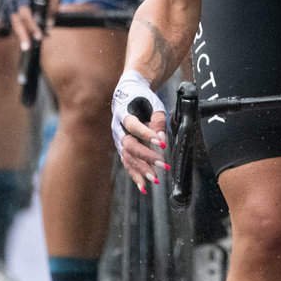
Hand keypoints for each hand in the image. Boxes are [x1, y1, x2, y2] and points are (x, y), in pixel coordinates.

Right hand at [2, 0, 57, 48]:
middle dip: (23, 34)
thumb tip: (49, 24)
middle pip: (16, 19)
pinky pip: (9, 23)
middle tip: (27, 47)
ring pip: (13, 22)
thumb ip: (53, 8)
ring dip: (21, 35)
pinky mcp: (5, 10)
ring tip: (27, 46)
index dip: (32, 25)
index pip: (26, 11)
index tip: (39, 36)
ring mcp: (8, 4)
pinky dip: (17, 30)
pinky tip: (25, 36)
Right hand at [112, 70, 167, 190]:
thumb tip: (161, 141)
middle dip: (146, 157)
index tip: (161, 144)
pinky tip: (143, 187)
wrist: (128, 94)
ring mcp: (119, 139)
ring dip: (141, 169)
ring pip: (127, 157)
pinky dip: (135, 175)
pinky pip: (127, 163)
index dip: (147, 135)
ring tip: (155, 180)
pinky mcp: (122, 147)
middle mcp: (118, 128)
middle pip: (129, 145)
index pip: (134, 126)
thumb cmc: (142, 98)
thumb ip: (158, 121)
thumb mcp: (154, 104)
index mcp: (123, 113)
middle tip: (162, 165)